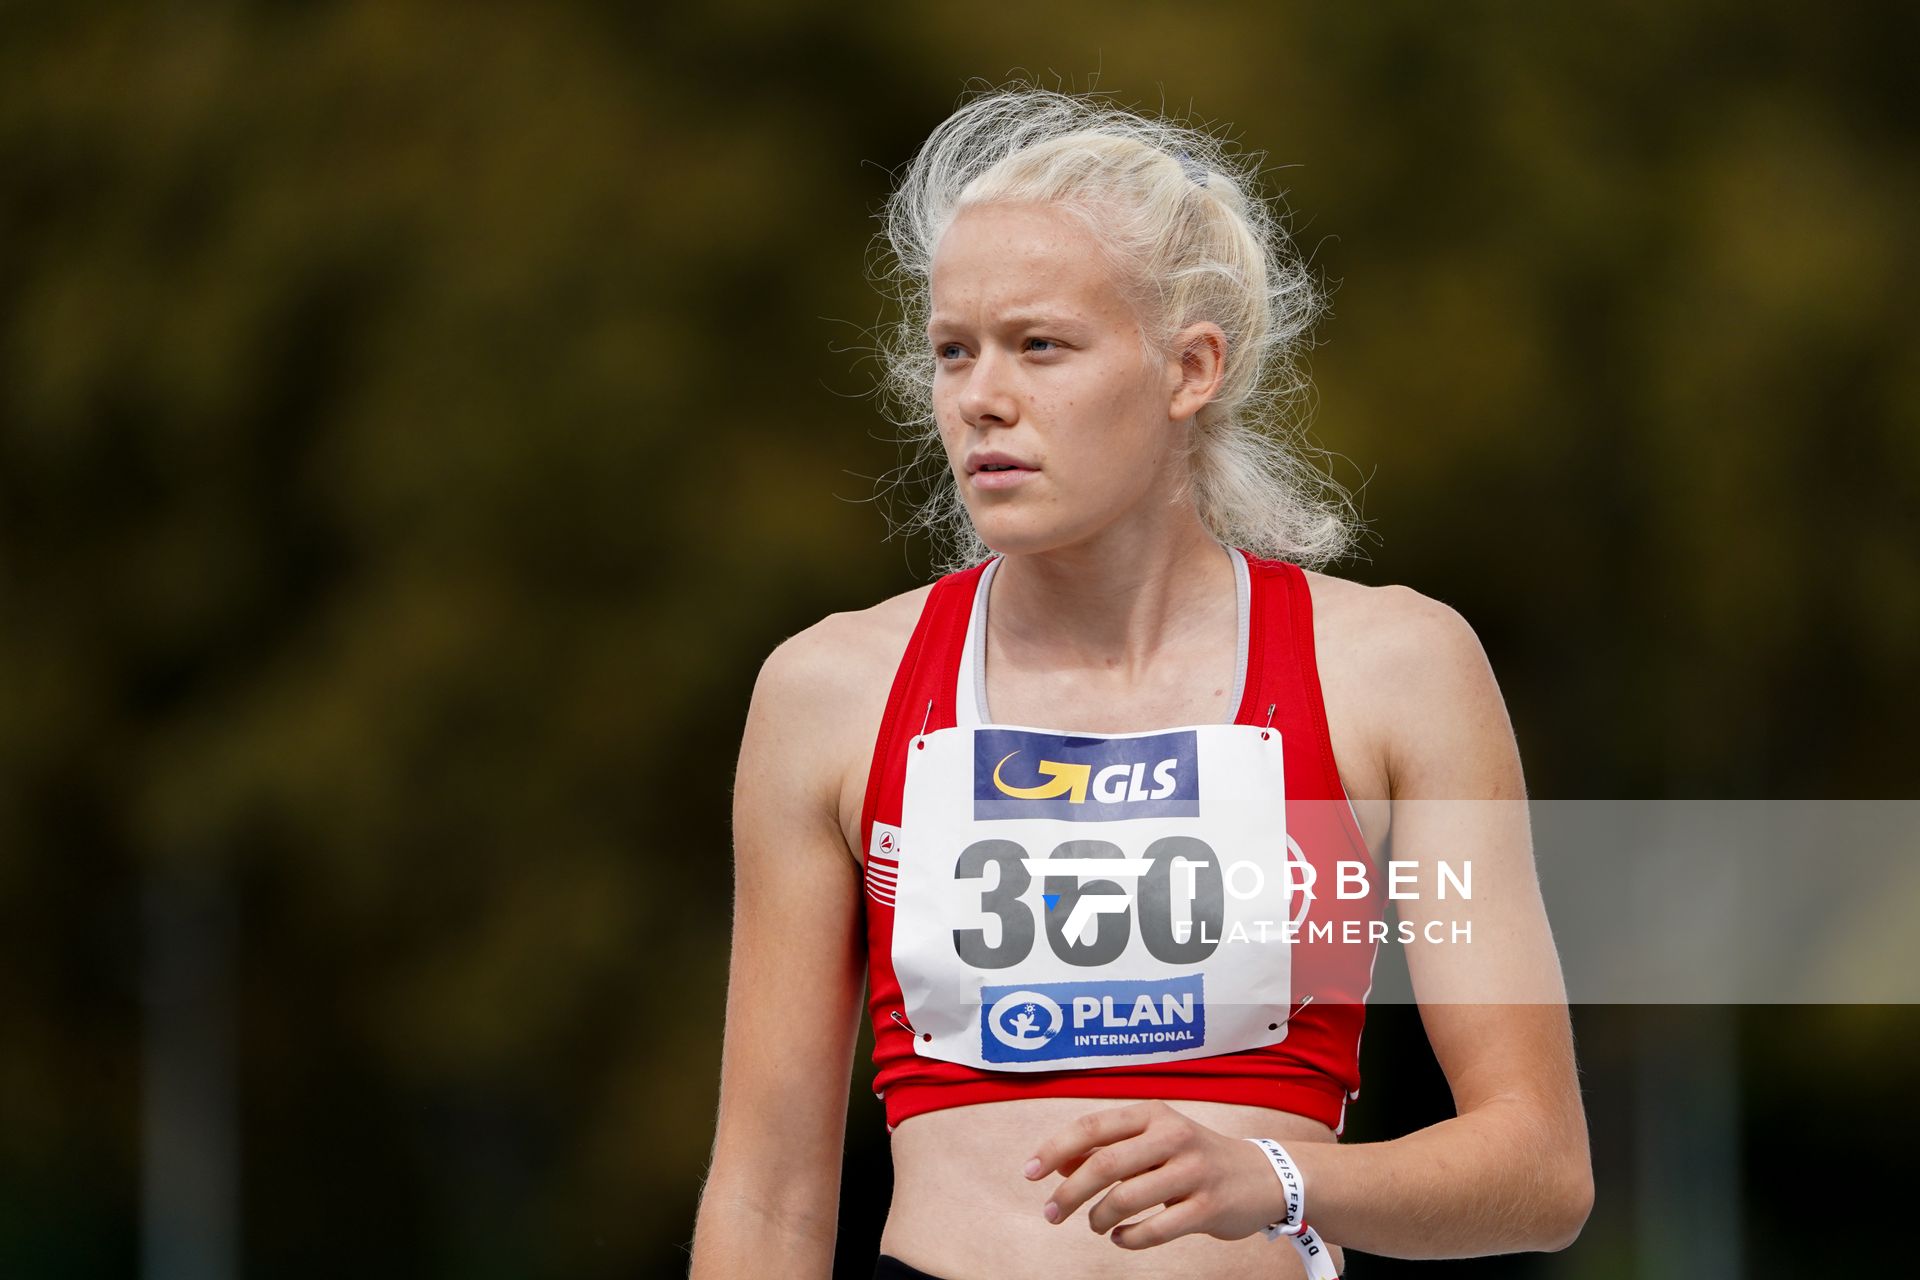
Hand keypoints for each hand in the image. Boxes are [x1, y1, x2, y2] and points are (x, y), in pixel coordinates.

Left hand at [1022, 1100, 1288, 1249]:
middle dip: (1068, 1193)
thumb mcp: (1153, 1139)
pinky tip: (1120, 1237)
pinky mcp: (1208, 1207)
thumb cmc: (1193, 1156)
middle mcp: (1172, 1136)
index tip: (1029, 1173)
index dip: (1054, 1150)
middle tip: (1051, 1213)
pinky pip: (1153, 1230)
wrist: (1262, 1177)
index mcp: (1153, 1113)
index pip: (1091, 1126)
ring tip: (1095, 1224)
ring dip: (1098, 1217)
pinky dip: (1127, 1238)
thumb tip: (1055, 1163)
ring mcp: (1193, 1171)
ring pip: (1125, 1199)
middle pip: (1103, 1164)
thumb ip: (1106, 1147)